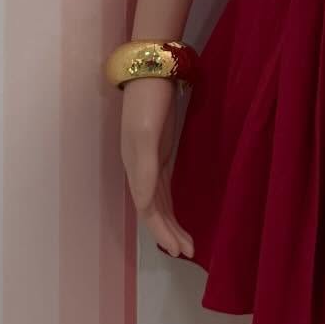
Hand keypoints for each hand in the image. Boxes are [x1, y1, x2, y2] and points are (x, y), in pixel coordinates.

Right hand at [118, 76, 194, 257]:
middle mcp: (139, 169)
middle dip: (168, 233)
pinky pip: (163, 188)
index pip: (148, 210)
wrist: (151, 71)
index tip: (179, 250)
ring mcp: (149, 160)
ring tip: (186, 243)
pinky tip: (177, 215)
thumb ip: (144, 170)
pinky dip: (170, 205)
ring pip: (158, 202)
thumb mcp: (145, 135)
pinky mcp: (160, 151)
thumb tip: (144, 206)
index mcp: (135, 168)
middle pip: (153, 211)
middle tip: (189, 252)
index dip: (162, 231)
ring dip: (170, 223)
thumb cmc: (147, 103)